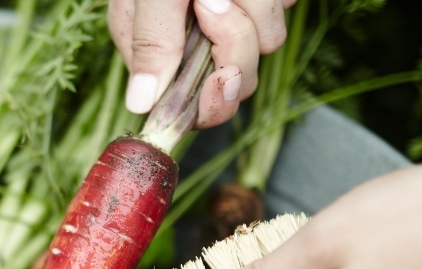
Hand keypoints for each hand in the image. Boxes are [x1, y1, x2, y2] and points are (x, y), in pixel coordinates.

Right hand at [109, 0, 294, 125]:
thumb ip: (150, 39)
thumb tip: (139, 104)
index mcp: (152, 47)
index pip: (186, 106)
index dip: (207, 99)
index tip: (219, 75)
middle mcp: (190, 40)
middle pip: (232, 80)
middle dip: (234, 43)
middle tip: (216, 2)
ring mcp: (230, 19)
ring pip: (263, 44)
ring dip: (256, 8)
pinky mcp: (261, 1)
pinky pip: (282, 10)